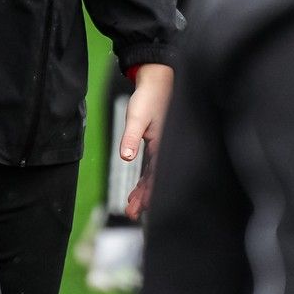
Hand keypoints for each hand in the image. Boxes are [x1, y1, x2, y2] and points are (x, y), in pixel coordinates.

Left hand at [118, 63, 173, 219]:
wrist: (157, 79)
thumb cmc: (149, 96)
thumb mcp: (137, 116)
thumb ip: (131, 137)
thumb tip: (126, 157)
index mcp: (165, 144)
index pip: (158, 174)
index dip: (150, 192)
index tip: (142, 207)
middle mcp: (167, 148)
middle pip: (157, 179)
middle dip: (146, 198)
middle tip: (132, 214)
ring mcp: (164, 147)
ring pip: (155, 175)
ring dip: (144, 191)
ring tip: (132, 208)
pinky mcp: (159, 144)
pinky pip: (153, 167)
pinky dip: (146, 180)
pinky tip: (138, 190)